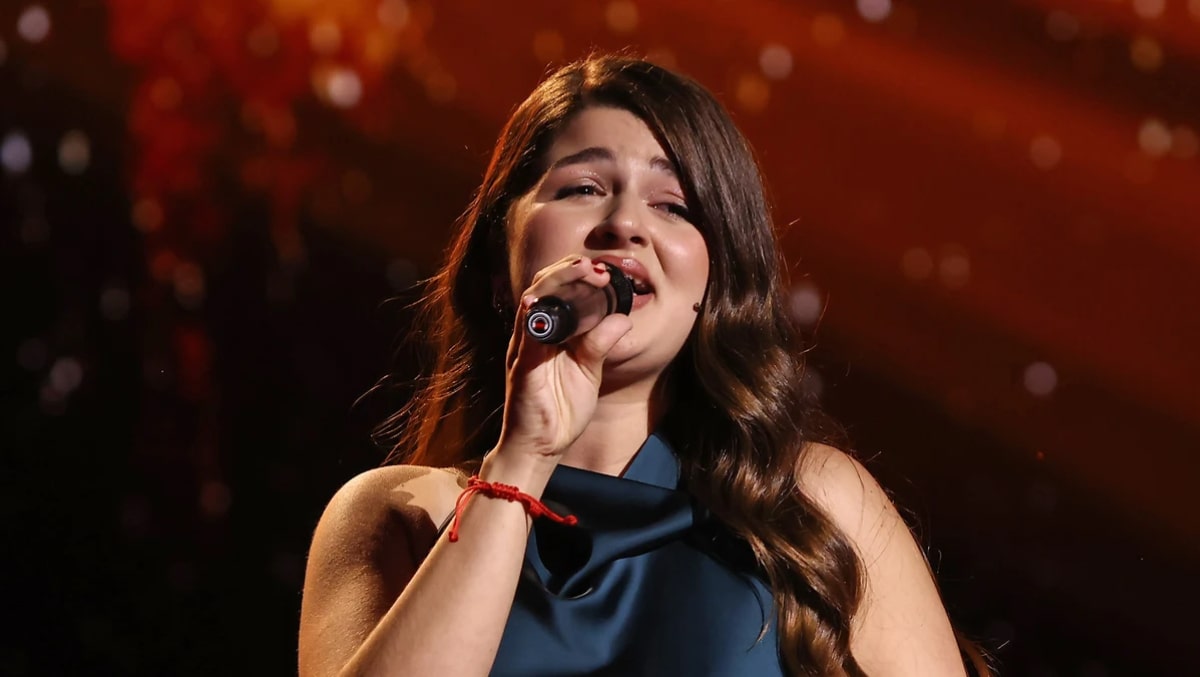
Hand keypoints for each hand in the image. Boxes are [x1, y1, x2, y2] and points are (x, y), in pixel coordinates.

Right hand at [490, 255, 632, 470]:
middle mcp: (533, 335)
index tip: (602, 269)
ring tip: (581, 271)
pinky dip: (533, 317)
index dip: (575, 273)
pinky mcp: (522, 368)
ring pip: (533, 301)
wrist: (540, 447)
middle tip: (595, 266)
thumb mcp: (589, 372)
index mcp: (550, 333)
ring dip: (556, 282)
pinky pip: (526, 336)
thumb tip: (623, 319)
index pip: (555, 289)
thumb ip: (601, 344)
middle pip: (542, 287)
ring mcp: (524, 349)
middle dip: (567, 270)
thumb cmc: (561, 409)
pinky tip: (541, 302)